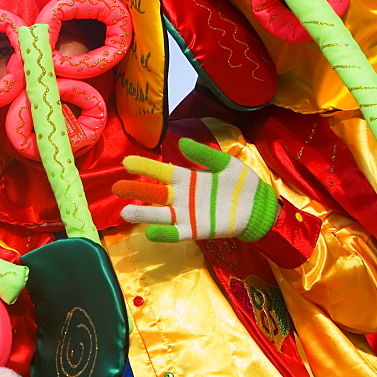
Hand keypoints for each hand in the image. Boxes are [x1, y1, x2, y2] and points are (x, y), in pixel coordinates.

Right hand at [113, 137, 278, 242]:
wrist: (259, 207)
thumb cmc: (242, 184)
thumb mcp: (225, 163)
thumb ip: (204, 154)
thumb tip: (180, 143)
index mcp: (187, 178)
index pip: (161, 172)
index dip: (145, 167)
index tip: (127, 163)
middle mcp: (182, 196)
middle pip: (153, 194)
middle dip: (134, 190)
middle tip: (116, 188)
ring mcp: (187, 214)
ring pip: (159, 214)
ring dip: (142, 213)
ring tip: (125, 212)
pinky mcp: (195, 230)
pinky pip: (176, 232)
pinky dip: (164, 233)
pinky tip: (150, 233)